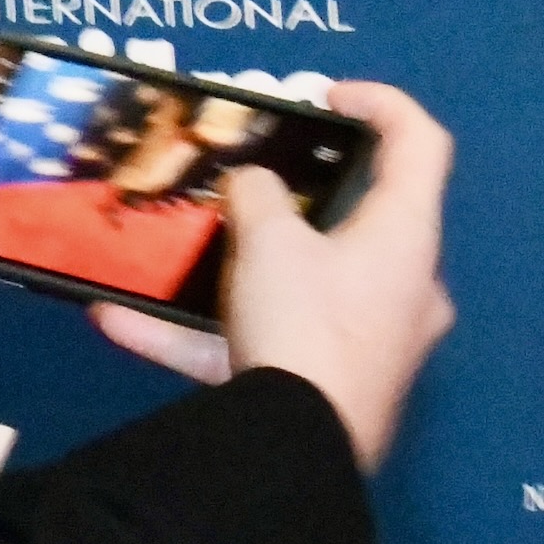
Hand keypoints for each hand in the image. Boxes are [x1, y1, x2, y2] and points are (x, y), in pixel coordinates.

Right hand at [90, 82, 450, 473]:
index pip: (421, 144)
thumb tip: (251, 186)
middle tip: (242, 189)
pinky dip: (200, 334)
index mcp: (406, 237)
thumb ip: (255, 196)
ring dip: (232, 273)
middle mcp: (403, 287)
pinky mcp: (331, 386)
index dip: (381, 103)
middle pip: (359, 224)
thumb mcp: (267, 241)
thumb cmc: (305, 323)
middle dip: (293, 204)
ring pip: (300, 288)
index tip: (323, 95)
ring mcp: (370, 341)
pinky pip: (261, 344)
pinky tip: (122, 324)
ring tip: (168, 261)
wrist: (303, 449)